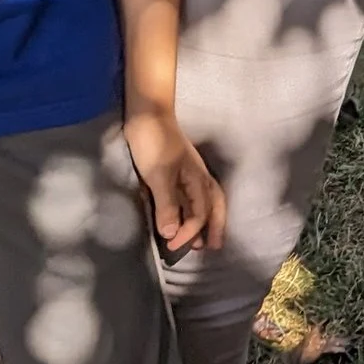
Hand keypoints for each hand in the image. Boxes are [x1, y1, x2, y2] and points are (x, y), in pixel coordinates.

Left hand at [123, 112, 226, 254]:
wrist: (147, 116)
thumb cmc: (155, 143)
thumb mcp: (159, 175)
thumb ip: (167, 205)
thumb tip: (172, 234)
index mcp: (198, 180)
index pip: (200, 213)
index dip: (189, 232)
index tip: (173, 246)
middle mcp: (198, 178)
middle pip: (214, 206)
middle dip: (216, 227)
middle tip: (214, 247)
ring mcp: (189, 174)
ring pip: (205, 201)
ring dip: (206, 220)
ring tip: (203, 238)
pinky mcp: (177, 172)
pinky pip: (192, 196)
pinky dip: (193, 209)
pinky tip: (186, 214)